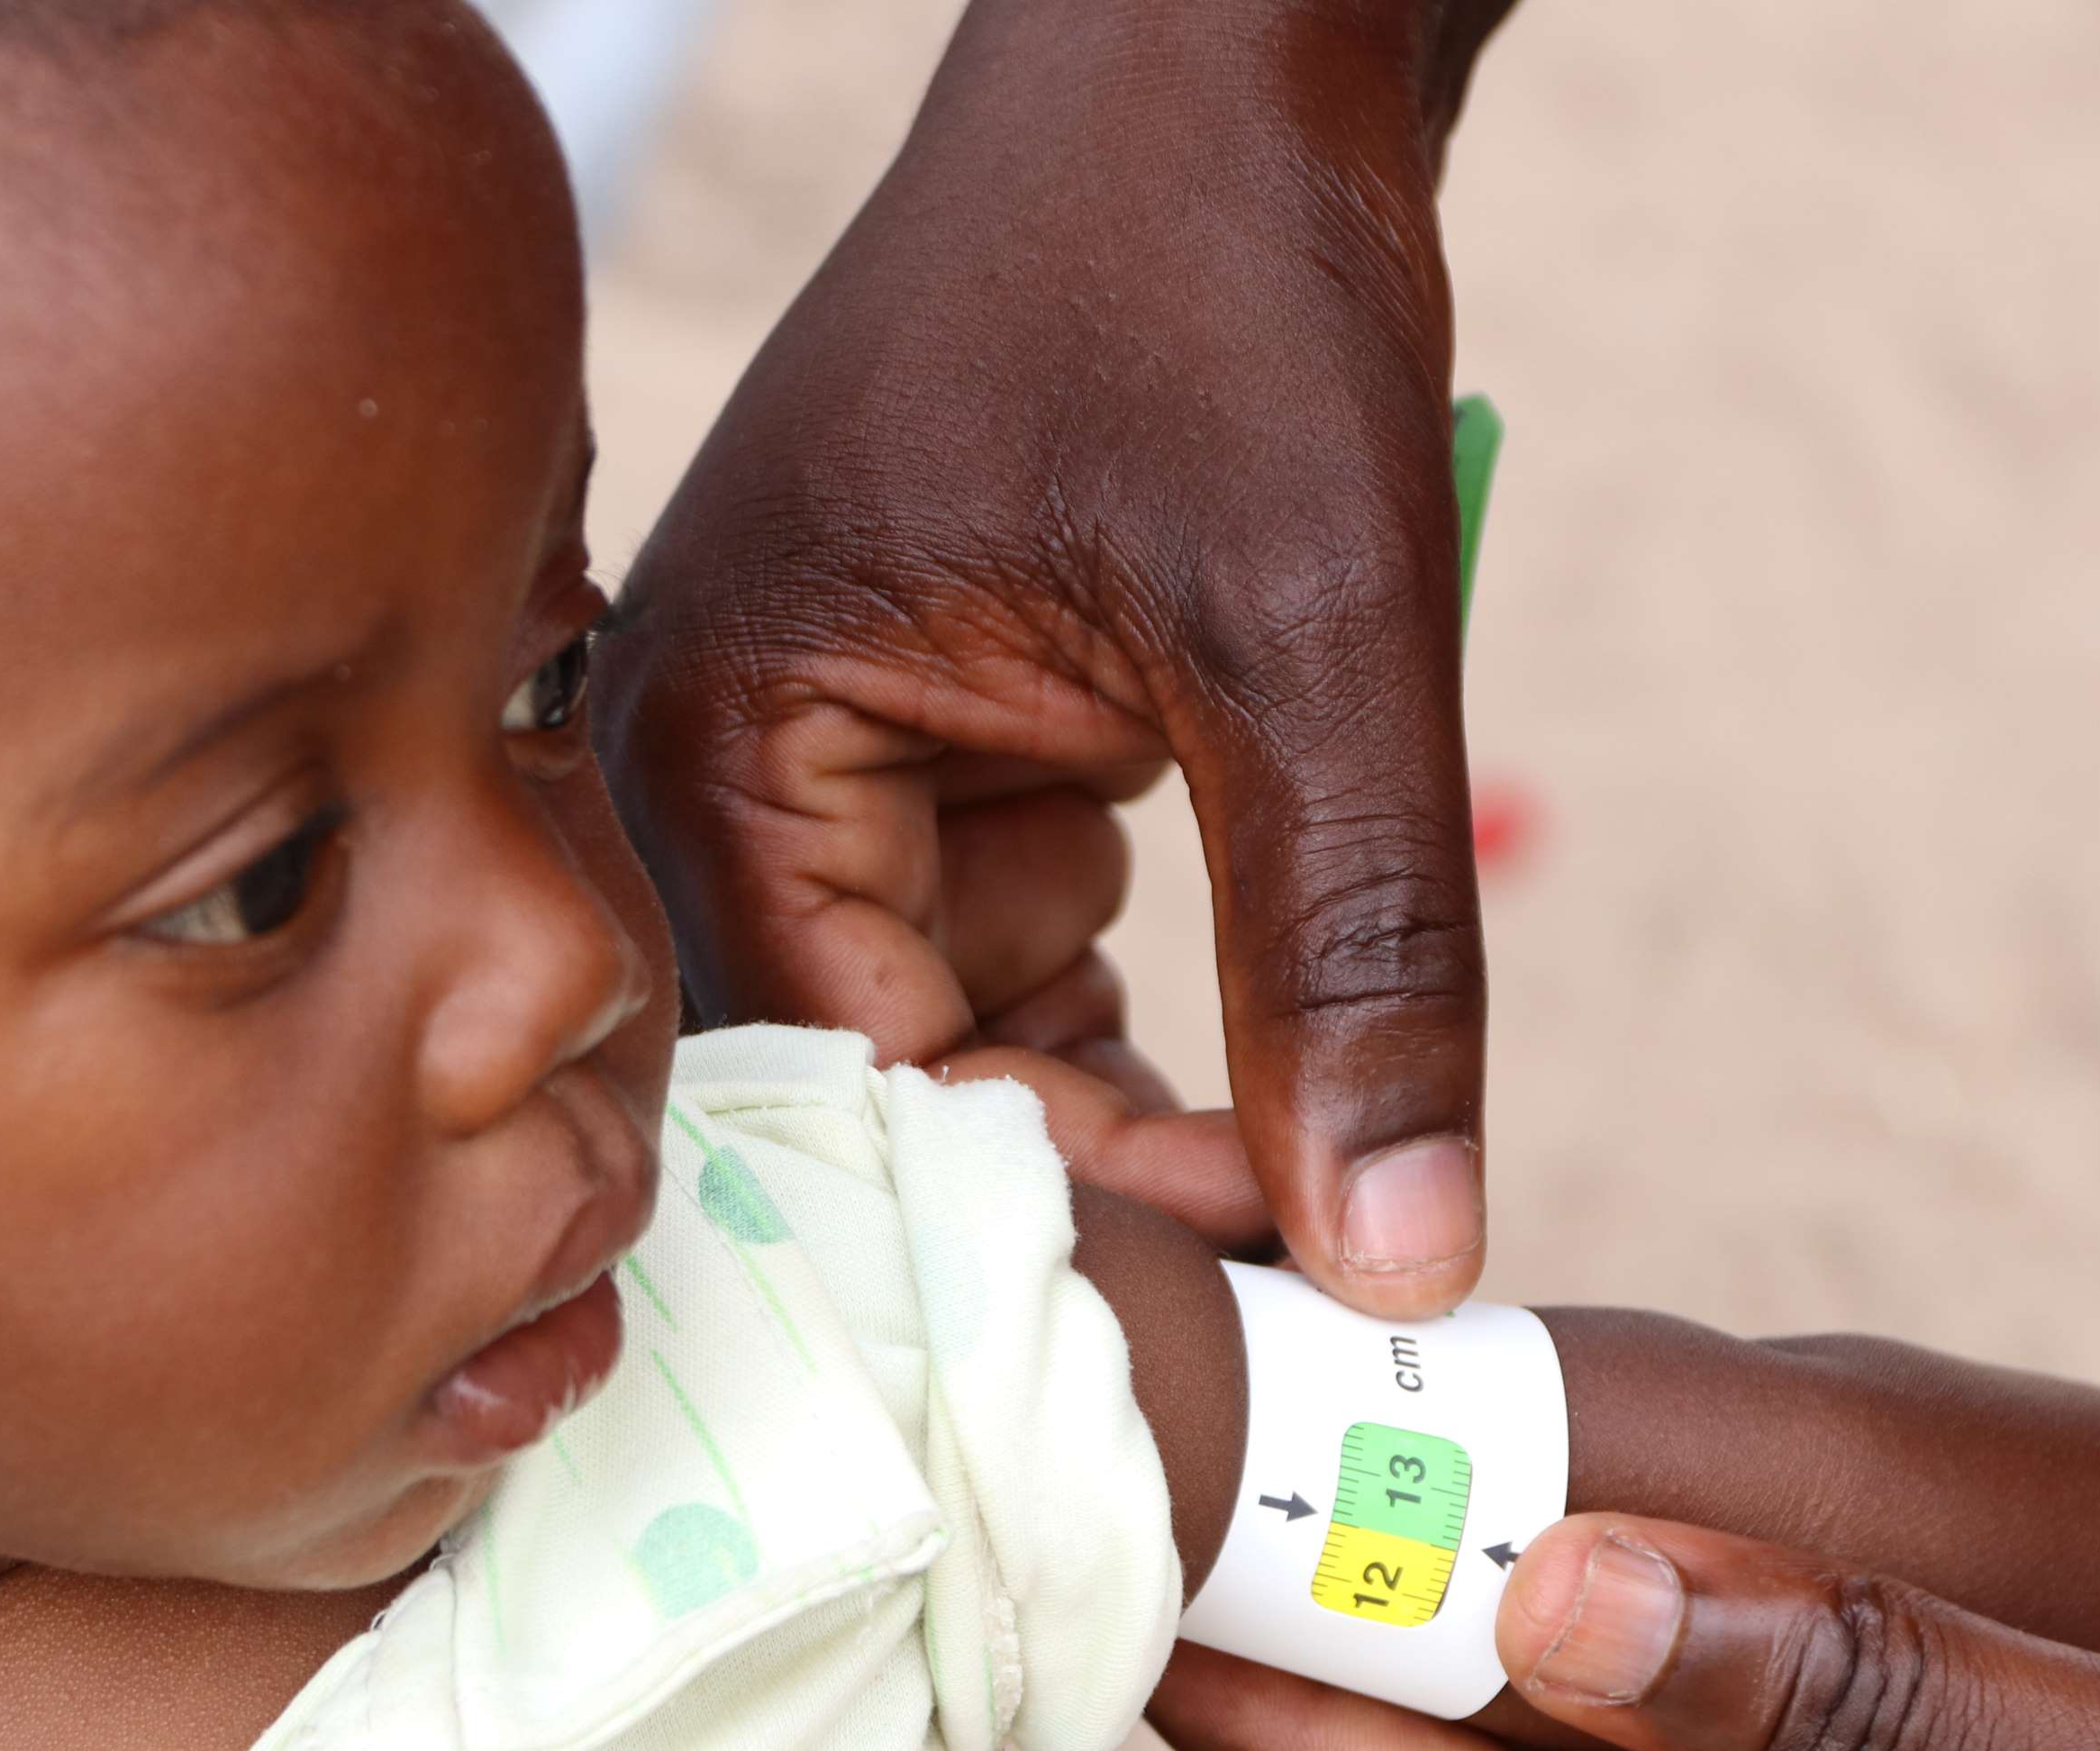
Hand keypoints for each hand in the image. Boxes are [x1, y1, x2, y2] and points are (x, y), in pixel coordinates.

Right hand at [597, 0, 1514, 1310]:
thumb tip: (1402, 1264)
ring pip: (944, 1031)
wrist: (1214, 47)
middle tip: (1301, 1248)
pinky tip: (1213, 949)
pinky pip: (982, 943)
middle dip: (1082, 1150)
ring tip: (1277, 1094)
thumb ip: (1353, 953)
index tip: (1263, 1278)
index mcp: (708, 738)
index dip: (1048, 1198)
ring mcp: (795, 752)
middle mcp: (697, 763)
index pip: (837, 1081)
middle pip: (875, 1082)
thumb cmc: (1217, 271)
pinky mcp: (894, 740)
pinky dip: (1112, 981)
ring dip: (1112, 1069)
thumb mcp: (1313, 630)